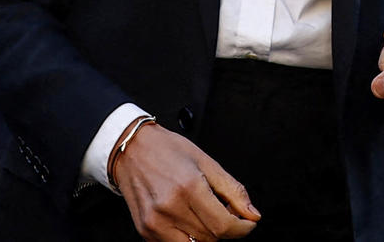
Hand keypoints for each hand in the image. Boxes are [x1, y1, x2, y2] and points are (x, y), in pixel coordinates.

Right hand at [109, 123, 257, 240]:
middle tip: (219, 209)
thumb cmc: (167, 150)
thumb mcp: (206, 162)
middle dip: (223, 227)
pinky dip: (186, 237)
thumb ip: (233, 191)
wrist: (130, 150)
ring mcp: (155, 223)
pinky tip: (185, 218)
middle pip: (211, 237)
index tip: (248, 224)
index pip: (224, 226)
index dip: (242, 229)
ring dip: (205, 235)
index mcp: (189, 187)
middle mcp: (170, 207)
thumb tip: (253, 215)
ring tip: (201, 213)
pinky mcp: (145, 231)